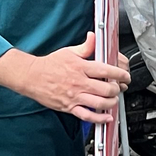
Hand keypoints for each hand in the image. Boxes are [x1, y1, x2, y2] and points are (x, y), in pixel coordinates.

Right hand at [0, 33, 130, 122]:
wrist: (31, 76)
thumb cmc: (49, 64)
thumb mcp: (69, 51)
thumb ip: (85, 47)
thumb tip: (94, 36)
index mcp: (81, 68)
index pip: (107, 71)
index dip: (120, 74)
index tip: (125, 76)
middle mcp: (79, 83)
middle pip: (106, 89)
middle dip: (117, 89)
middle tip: (119, 87)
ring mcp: (74, 96)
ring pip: (100, 103)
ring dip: (111, 102)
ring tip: (114, 99)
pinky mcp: (69, 107)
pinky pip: (87, 116)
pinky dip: (99, 118)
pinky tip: (107, 116)